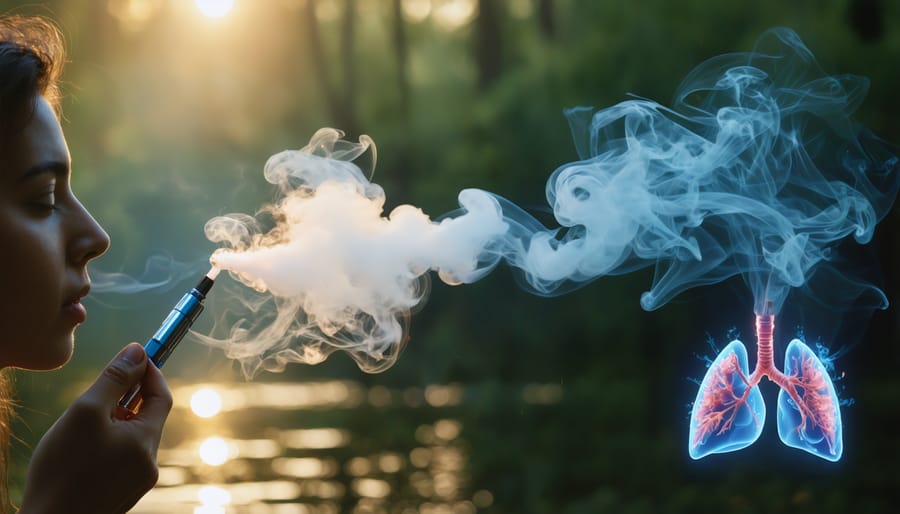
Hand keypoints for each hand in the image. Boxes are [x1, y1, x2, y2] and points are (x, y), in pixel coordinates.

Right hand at [19, 343, 172, 513]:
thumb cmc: (62, 470)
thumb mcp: (85, 412)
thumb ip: (114, 379)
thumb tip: (137, 350)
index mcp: (147, 442)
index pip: (162, 396)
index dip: (149, 373)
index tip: (133, 357)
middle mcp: (149, 463)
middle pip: (146, 417)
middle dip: (124, 400)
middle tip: (94, 396)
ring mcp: (137, 481)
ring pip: (131, 438)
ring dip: (113, 424)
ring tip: (79, 431)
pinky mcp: (121, 493)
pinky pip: (121, 458)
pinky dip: (106, 445)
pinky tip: (79, 454)